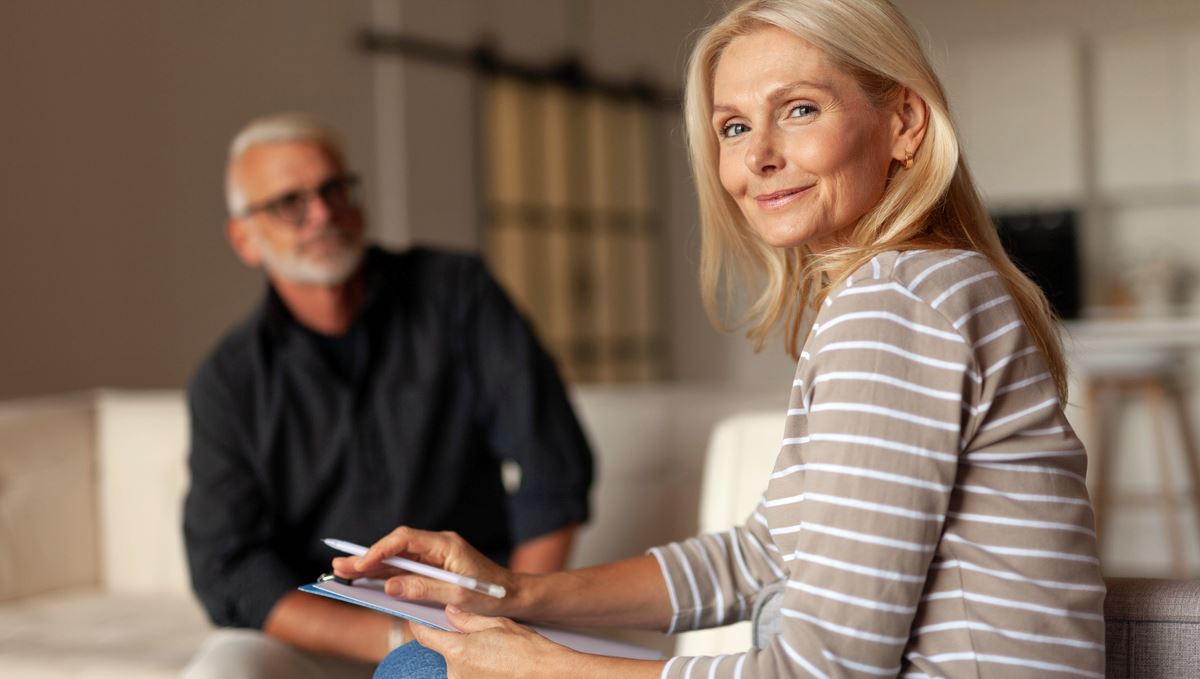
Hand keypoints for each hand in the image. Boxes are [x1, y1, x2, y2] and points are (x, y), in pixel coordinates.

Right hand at [331, 526, 517, 615]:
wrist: (514, 596)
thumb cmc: (491, 594)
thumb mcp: (458, 594)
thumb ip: (423, 589)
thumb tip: (390, 586)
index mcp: (445, 544)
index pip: (404, 540)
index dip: (380, 550)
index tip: (361, 563)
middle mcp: (438, 545)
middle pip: (396, 547)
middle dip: (367, 556)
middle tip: (339, 566)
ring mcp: (436, 556)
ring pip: (398, 557)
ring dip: (373, 565)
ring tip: (344, 572)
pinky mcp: (435, 567)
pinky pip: (406, 567)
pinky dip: (387, 573)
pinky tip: (368, 579)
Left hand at [411, 605, 575, 678]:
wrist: (547, 674)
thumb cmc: (527, 649)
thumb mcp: (497, 624)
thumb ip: (467, 618)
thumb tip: (450, 612)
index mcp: (457, 650)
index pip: (424, 636)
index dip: (419, 626)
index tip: (418, 620)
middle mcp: (455, 672)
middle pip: (443, 652)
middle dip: (455, 643)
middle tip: (478, 638)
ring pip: (457, 666)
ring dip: (467, 659)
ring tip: (493, 654)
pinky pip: (467, 677)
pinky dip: (475, 671)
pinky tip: (495, 665)